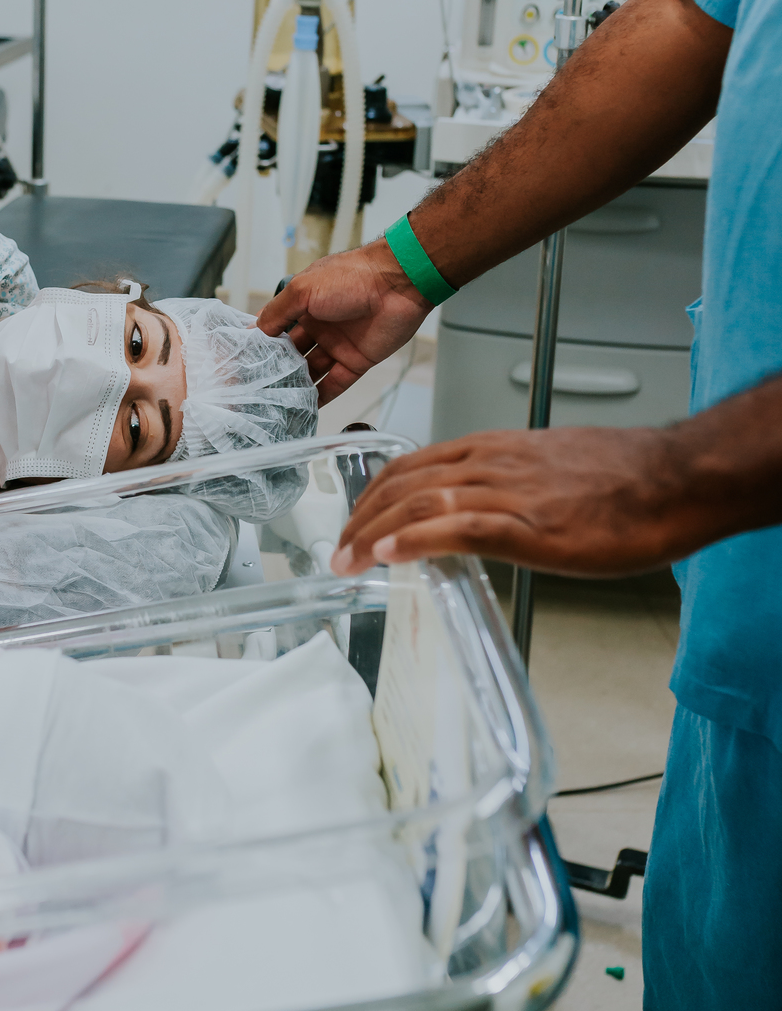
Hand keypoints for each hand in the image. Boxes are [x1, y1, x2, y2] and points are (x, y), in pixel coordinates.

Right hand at [256, 243, 430, 403]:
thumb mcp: (303, 289)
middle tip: (257, 387)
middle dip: (276, 369)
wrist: (398, 283)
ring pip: (311, 371)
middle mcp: (319, 325)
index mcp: (304, 304)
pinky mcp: (356, 361)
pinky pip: (335, 383)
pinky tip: (305, 408)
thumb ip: (277, 312)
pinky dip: (321, 396)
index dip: (261, 345)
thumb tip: (254, 331)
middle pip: (292, 354)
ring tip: (276, 401)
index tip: (243, 363)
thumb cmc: (353, 276)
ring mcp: (337, 344)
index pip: (276, 328)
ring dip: (296, 385)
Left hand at [330, 425, 710, 576]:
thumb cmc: (625, 478)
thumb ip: (510, 487)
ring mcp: (506, 492)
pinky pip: (457, 528)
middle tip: (338, 550)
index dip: (374, 496)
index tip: (355, 523)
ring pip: (419, 504)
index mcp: (493, 450)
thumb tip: (486, 513)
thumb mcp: (550, 472)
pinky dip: (415, 540)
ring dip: (373, 535)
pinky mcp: (528, 524)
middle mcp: (490, 463)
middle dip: (360, 519)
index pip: (412, 466)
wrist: (673, 479)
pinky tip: (388, 556)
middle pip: (402, 483)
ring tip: (346, 560)